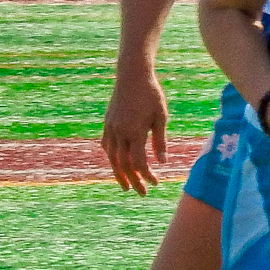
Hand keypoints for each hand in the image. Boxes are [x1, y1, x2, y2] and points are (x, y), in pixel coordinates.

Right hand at [102, 64, 167, 194]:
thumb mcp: (161, 116)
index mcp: (134, 132)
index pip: (139, 162)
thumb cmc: (151, 94)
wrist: (132, 75)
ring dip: (119, 173)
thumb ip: (160, 140)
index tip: (156, 183)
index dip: (147, 175)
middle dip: (133, 181)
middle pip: (124, 165)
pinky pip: (107, 146)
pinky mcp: (107, 123)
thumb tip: (162, 162)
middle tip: (142, 193)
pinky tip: (117, 163)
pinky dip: (112, 157)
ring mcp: (111, 128)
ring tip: (126, 185)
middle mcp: (120, 133)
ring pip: (112, 158)